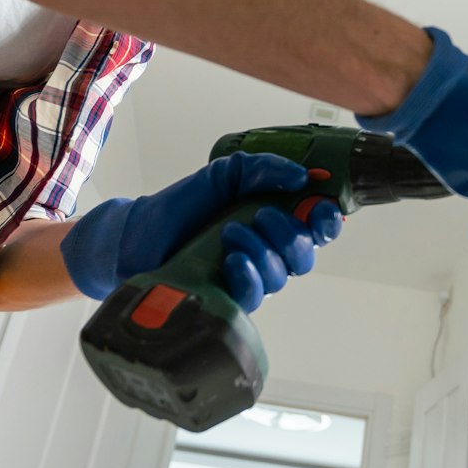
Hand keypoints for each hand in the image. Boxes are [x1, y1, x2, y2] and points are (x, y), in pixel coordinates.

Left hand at [60, 153, 344, 310]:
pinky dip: (249, 275)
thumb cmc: (182, 207)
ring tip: (229, 233)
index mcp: (271, 220)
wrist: (140, 237)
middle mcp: (266, 251)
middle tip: (259, 216)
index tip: (321, 210)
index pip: (316, 227)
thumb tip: (301, 176)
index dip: (327, 221)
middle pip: (305, 254)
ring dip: (260, 250)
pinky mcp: (232, 299)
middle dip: (289, 233)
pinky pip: (257, 295)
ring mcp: (251, 277)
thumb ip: (262, 168)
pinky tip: (232, 261)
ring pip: (282, 274)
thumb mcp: (223, 174)